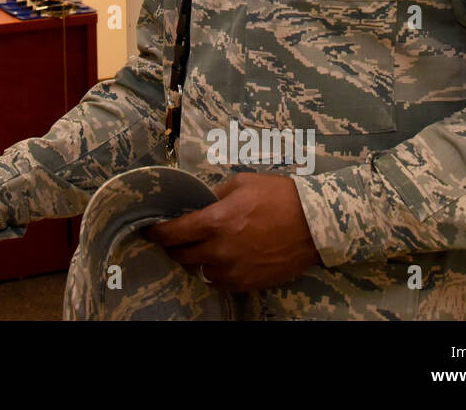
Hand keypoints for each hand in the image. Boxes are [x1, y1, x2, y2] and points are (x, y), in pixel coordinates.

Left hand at [144, 172, 322, 291]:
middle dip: (174, 247)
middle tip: (175, 239)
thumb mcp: (242, 183)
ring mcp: (234, 270)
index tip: (150, 231)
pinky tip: (222, 261)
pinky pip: (220, 282)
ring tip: (203, 249)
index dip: (157, 233)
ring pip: (200, 271)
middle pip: (181, 256)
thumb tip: (202, 202)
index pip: (172, 233)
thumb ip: (216, 194)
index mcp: (214, 222)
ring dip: (197, 261)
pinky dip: (216, 273)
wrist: (315, 223)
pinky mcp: (248, 283)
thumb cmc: (280, 196)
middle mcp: (219, 250)